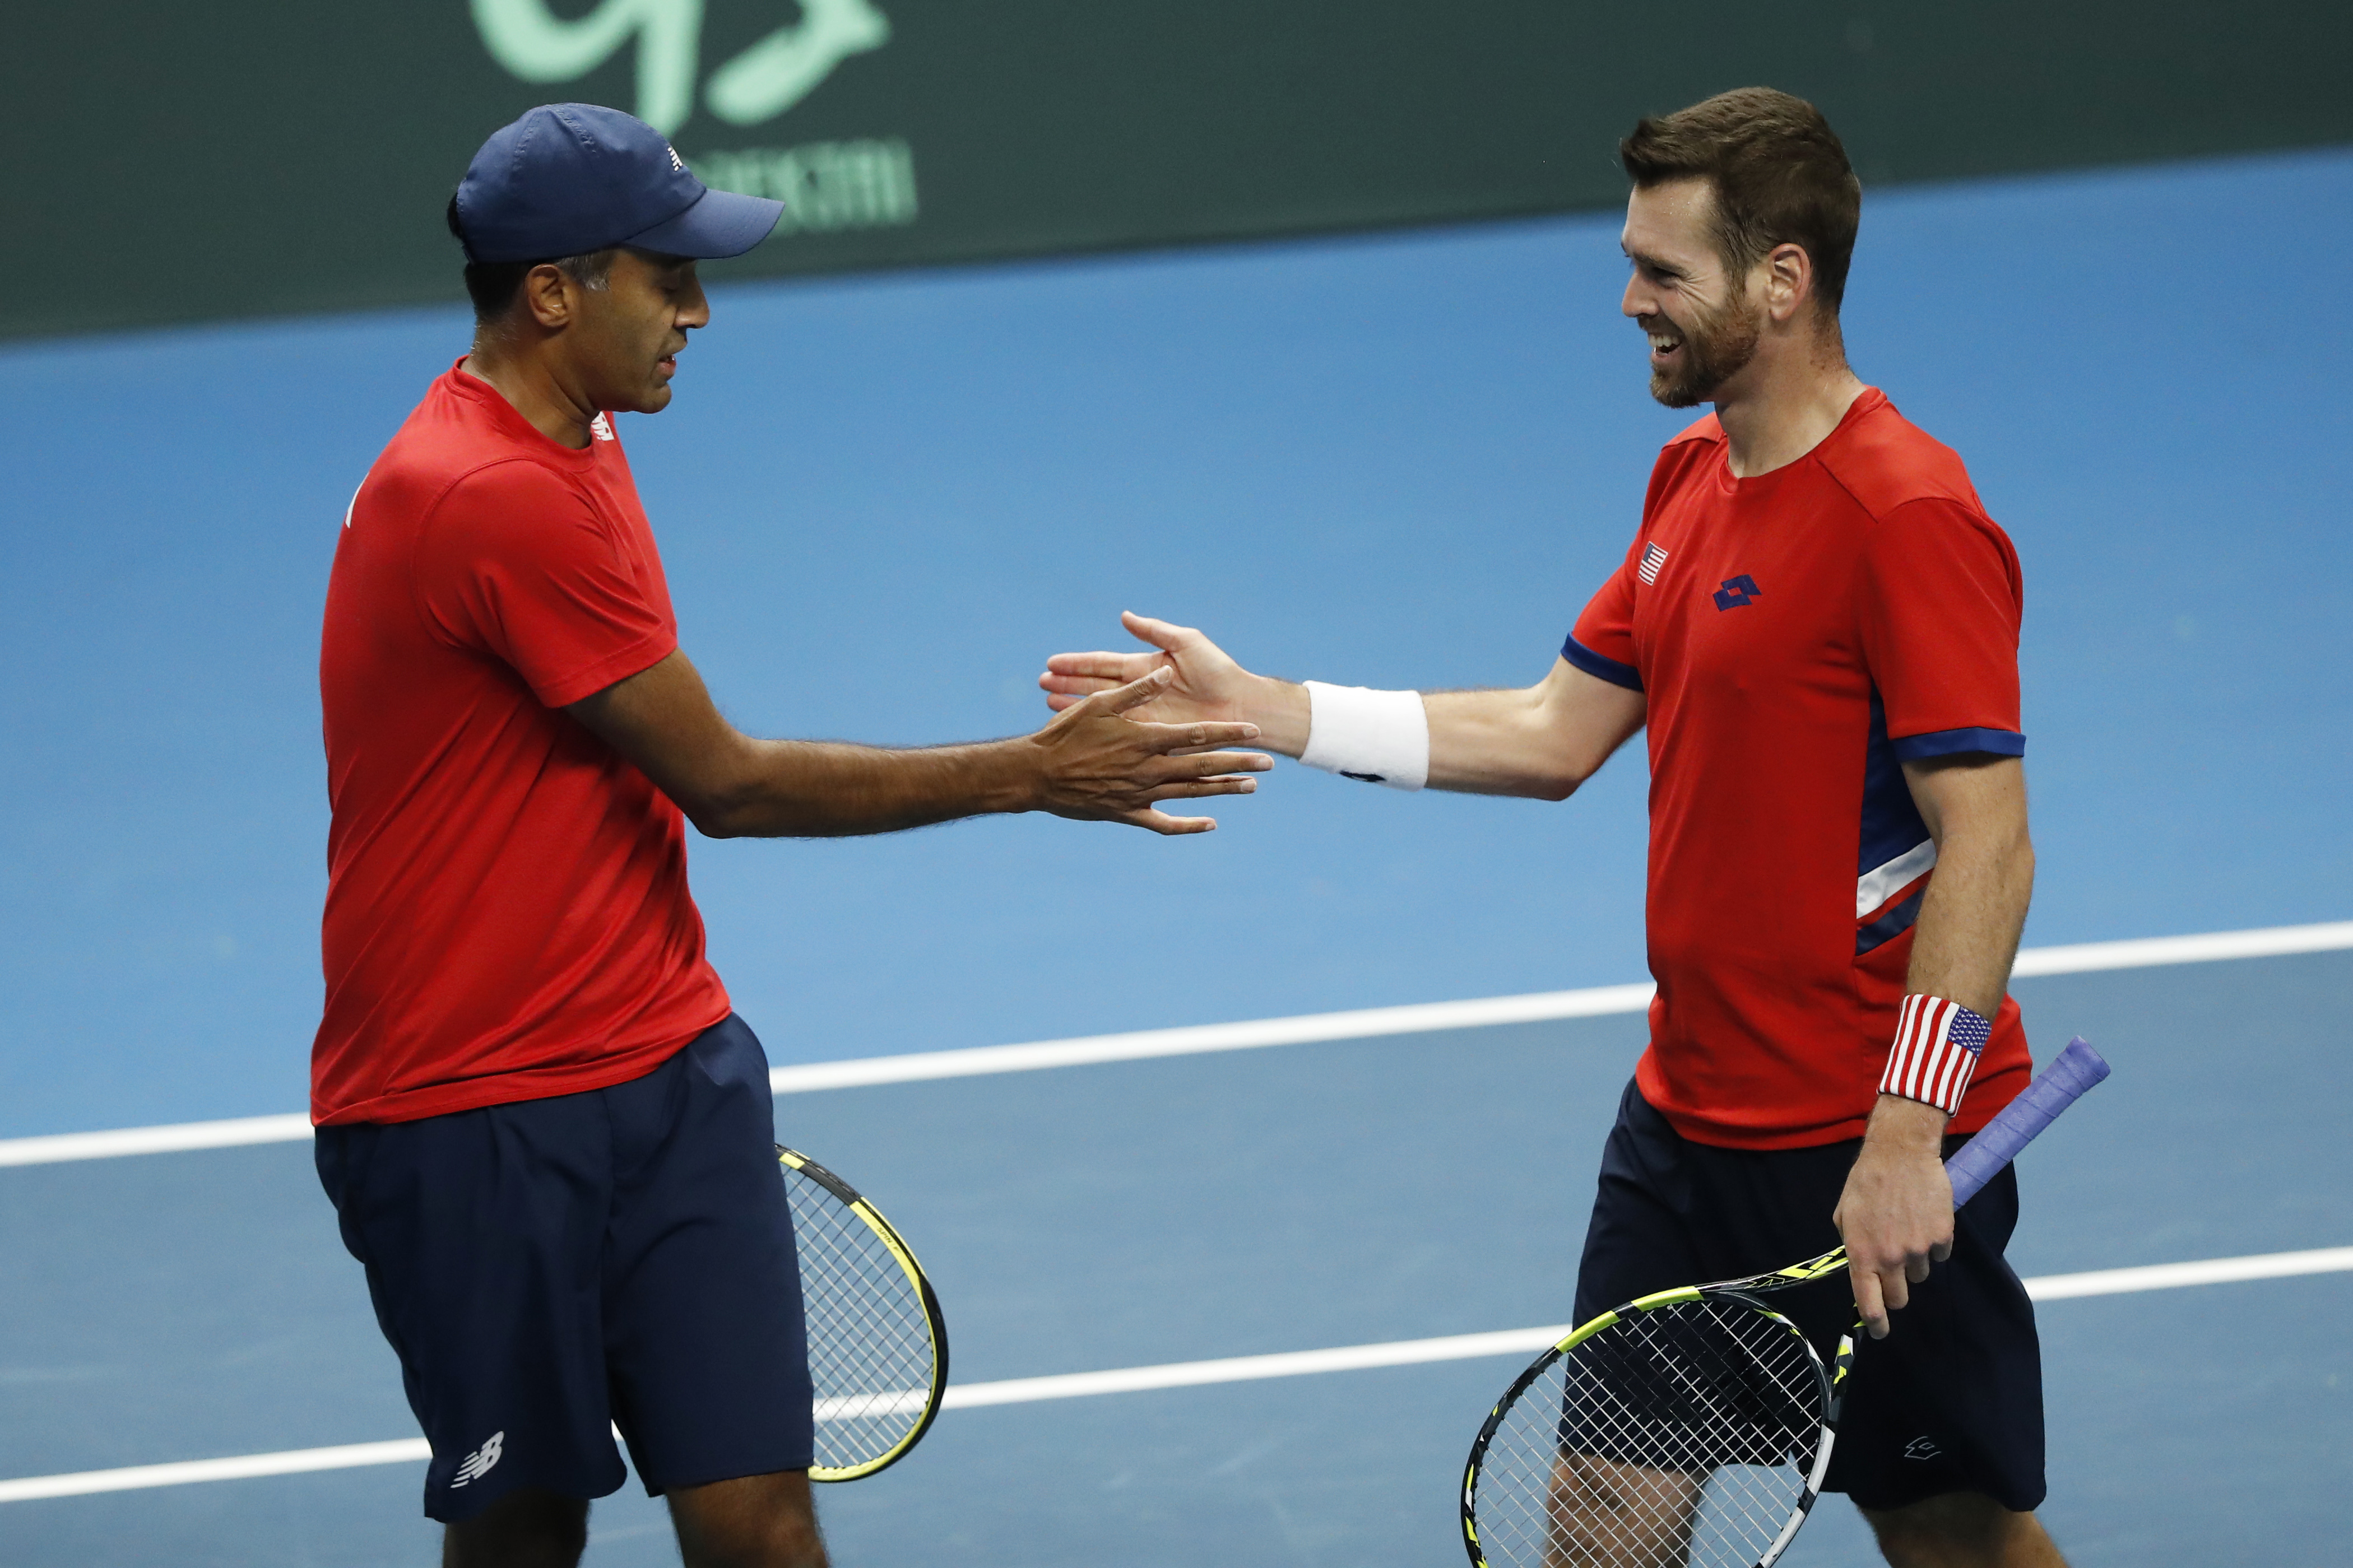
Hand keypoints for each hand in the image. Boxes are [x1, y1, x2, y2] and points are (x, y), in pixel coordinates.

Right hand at [1026, 666, 1270, 834]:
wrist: (1035, 775)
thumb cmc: (1064, 734)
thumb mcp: (1099, 704)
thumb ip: (1136, 690)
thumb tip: (1164, 671)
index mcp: (1144, 739)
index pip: (1196, 735)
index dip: (1227, 732)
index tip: (1253, 731)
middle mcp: (1147, 769)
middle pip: (1202, 765)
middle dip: (1238, 763)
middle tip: (1267, 763)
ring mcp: (1139, 794)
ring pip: (1190, 793)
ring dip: (1222, 790)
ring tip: (1251, 787)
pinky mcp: (1127, 813)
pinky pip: (1163, 823)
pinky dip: (1187, 825)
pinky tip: (1210, 823)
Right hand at [1042, 612, 1263, 724]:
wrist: (1242, 708)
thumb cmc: (1218, 673)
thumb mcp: (1186, 644)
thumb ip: (1155, 631)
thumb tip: (1125, 616)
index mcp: (1146, 672)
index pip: (1104, 666)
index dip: (1078, 664)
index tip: (1051, 663)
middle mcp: (1141, 698)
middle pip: (1096, 689)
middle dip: (1068, 685)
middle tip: (1039, 684)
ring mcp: (1144, 720)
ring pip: (1102, 713)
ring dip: (1075, 708)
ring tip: (1047, 706)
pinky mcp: (1152, 740)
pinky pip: (1120, 737)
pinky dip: (1098, 735)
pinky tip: (1080, 735)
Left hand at [1832, 1095, 1954, 1338]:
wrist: (1901, 1153)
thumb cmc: (1866, 1182)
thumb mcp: (1845, 1215)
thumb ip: (1852, 1245)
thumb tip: (1859, 1269)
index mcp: (1862, 1253)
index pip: (1869, 1303)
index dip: (1875, 1323)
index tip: (1879, 1332)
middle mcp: (1890, 1257)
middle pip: (1899, 1297)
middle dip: (1896, 1290)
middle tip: (1893, 1270)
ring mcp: (1918, 1249)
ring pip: (1919, 1275)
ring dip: (1913, 1261)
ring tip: (1905, 1229)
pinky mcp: (1942, 1237)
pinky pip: (1938, 1254)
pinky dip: (1932, 1244)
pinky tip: (1923, 1220)